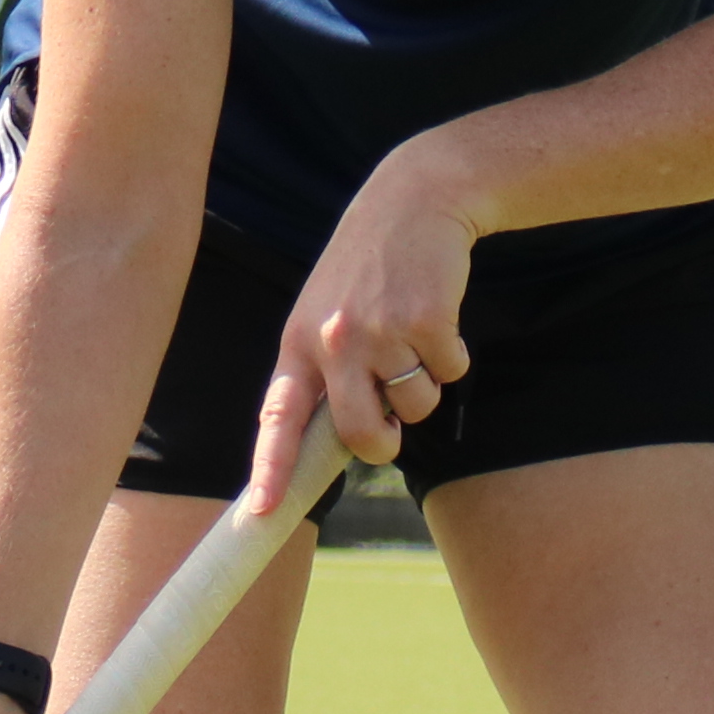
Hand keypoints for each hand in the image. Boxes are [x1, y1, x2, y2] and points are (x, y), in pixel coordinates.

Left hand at [256, 147, 481, 500]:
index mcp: (299, 342)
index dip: (269, 468)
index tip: (259, 512)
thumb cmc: (367, 268)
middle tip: (394, 426)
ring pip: (417, 407)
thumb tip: (347, 444)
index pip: (278, 416)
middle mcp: (334, 339)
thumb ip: (325, 372)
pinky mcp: (427, 320)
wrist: (414, 200)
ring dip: (425, 384)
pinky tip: (438, 314)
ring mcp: (381, 329)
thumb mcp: (326, 311)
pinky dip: (454, 355)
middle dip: (385, 442)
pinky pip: (452, 373)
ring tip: (412, 334)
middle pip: (362, 434)